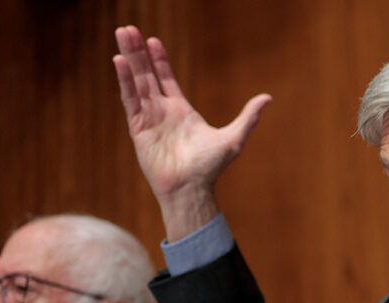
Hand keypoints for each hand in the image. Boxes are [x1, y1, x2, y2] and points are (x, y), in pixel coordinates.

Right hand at [113, 25, 270, 239]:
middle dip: (138, 52)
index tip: (152, 40)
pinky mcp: (139, 128)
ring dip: (129, 58)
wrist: (192, 188)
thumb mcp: (234, 137)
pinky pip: (131, 99)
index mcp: (181, 111)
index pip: (166, 79)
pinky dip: (125, 81)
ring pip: (136, 82)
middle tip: (128, 29)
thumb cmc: (211, 168)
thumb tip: (268, 97)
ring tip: (122, 34)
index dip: (159, 60)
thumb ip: (248, 116)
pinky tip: (120, 62)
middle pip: (147, 75)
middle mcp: (162, 111)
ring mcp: (149, 118)